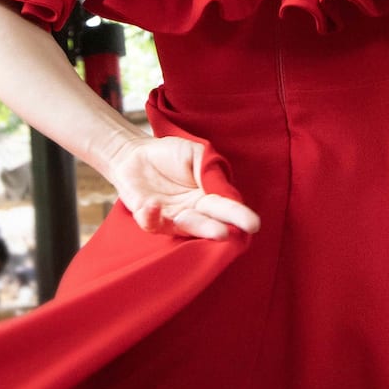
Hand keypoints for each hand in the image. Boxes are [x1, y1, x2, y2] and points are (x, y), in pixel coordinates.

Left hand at [108, 135, 260, 241]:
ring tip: (203, 226)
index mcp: (209, 197)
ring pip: (184, 228)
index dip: (239, 216)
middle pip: (208, 223)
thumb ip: (209, 170)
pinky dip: (152, 216)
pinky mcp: (147, 219)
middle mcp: (193, 212)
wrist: (135, 154)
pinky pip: (152, 223)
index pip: (226, 208)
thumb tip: (225, 190)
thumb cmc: (170, 154)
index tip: (253, 224)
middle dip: (217, 229)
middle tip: (226, 234)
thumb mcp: (195, 154)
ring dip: (192, 228)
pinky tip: (154, 204)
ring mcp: (171, 217)